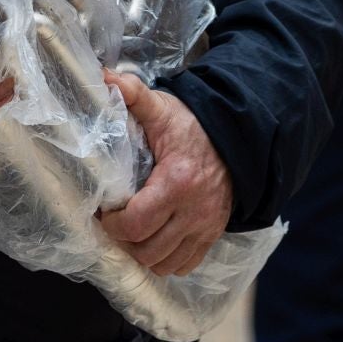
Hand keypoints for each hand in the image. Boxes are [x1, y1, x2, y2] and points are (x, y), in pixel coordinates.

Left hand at [98, 71, 232, 276]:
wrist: (238, 137)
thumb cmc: (193, 126)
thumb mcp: (163, 108)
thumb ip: (133, 94)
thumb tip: (104, 77)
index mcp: (177, 182)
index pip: (137, 223)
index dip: (112, 223)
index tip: (104, 211)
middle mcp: (194, 212)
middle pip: (148, 250)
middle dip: (124, 241)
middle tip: (114, 223)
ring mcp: (206, 227)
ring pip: (166, 263)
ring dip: (143, 254)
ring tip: (131, 234)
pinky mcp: (213, 235)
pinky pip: (186, 265)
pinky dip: (167, 260)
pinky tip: (154, 241)